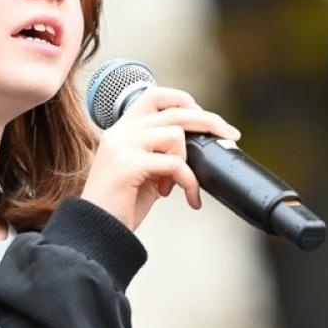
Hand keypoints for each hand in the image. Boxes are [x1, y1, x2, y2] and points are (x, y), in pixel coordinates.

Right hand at [79, 86, 241, 232]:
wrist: (97, 231)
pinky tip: (187, 197)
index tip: (208, 120)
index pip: (155, 95)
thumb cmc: (121, 205)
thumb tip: (199, 146)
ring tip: (181, 185)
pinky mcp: (128, 165)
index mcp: (123, 129)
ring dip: (188, 162)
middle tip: (230, 136)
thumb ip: (164, 154)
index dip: (185, 102)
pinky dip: (189, 181)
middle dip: (209, 122)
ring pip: (176, 135)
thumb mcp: (146, 172)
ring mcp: (123, 146)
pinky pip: (175, 164)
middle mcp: (121, 132)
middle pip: (175, 110)